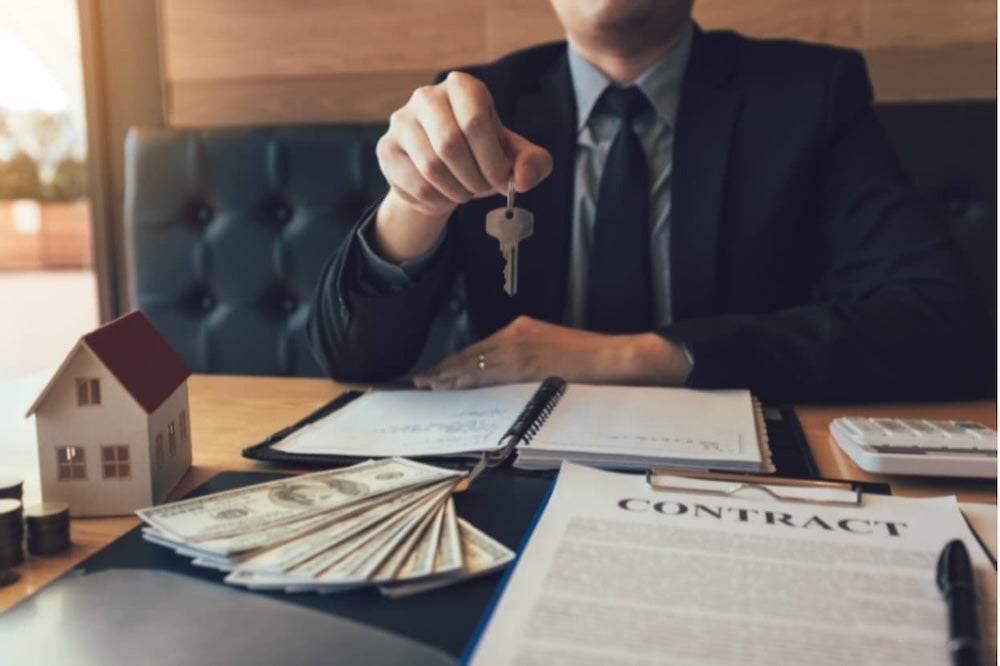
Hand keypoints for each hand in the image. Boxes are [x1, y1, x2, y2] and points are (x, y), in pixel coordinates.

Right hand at [372, 72, 552, 261]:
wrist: (443, 169)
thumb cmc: (481, 154)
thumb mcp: (514, 156)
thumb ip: (532, 163)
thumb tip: (523, 178)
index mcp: (463, 87)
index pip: (475, 122)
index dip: (492, 161)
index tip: (501, 182)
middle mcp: (427, 96)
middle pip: (450, 145)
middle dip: (473, 178)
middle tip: (482, 190)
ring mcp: (401, 122)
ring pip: (430, 168)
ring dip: (456, 191)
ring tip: (465, 192)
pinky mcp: (386, 148)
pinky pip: (415, 185)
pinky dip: (437, 201)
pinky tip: (444, 196)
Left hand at [412, 316, 692, 389]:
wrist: (614, 358)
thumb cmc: (587, 359)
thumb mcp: (550, 352)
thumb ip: (524, 360)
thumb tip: (499, 377)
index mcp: (521, 329)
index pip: (480, 348)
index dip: (455, 361)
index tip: (436, 371)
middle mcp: (516, 334)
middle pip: (472, 354)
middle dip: (445, 369)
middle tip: (420, 381)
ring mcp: (521, 347)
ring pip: (475, 364)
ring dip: (450, 376)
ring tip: (429, 386)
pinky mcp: (527, 362)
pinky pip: (491, 374)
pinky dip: (469, 381)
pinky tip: (455, 387)